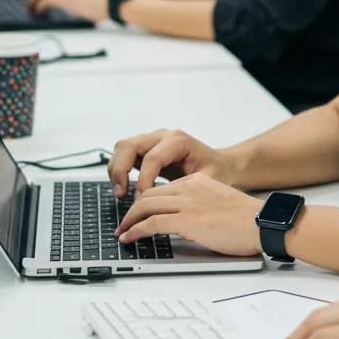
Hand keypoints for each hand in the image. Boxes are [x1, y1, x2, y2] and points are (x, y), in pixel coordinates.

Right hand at [108, 128, 234, 195]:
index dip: (143, 180)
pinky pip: (125, 154)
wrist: (222, 165)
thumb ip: (185, 189)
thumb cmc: (217, 172)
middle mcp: (163, 136)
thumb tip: (160, 202)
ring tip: (120, 193)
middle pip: (129, 145)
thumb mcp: (207, 181)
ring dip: (116, 170)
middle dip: (121, 170)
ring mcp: (153, 140)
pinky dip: (119, 170)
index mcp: (179, 141)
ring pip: (123, 147)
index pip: (152, 157)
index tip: (141, 201)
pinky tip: (123, 188)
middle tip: (121, 194)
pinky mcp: (147, 148)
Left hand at [114, 173, 262, 256]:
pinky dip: (135, 231)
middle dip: (131, 210)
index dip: (145, 202)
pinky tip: (129, 238)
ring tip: (122, 233)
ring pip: (145, 206)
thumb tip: (186, 223)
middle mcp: (190, 188)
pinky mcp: (187, 220)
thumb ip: (200, 206)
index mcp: (198, 181)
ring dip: (129, 221)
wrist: (263, 223)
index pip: (162, 188)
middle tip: (123, 224)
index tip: (138, 213)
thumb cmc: (248, 220)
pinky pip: (151, 223)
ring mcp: (187, 203)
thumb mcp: (219, 204)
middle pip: (148, 194)